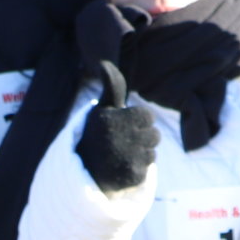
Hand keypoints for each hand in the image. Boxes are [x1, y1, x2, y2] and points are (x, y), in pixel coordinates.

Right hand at [75, 61, 157, 194]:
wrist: (85, 169)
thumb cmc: (99, 133)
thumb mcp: (103, 109)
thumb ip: (112, 87)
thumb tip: (103, 63)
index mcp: (113, 120)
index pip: (148, 116)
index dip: (139, 121)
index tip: (124, 126)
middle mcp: (118, 139)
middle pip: (154, 135)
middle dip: (143, 138)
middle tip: (123, 142)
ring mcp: (125, 159)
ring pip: (153, 152)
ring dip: (142, 154)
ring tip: (123, 155)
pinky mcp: (131, 177)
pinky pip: (148, 168)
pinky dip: (139, 169)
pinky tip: (123, 167)